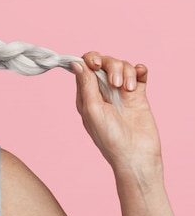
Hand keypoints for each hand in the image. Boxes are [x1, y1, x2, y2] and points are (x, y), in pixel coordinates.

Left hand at [71, 52, 161, 172]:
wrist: (136, 155)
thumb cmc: (110, 137)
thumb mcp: (92, 110)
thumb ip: (86, 85)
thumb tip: (76, 63)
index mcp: (86, 95)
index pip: (84, 68)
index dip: (89, 60)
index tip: (95, 64)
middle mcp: (102, 91)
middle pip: (104, 63)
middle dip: (110, 66)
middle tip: (115, 83)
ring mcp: (121, 92)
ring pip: (122, 66)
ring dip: (126, 72)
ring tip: (127, 89)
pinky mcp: (138, 94)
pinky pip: (139, 73)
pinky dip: (139, 70)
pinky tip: (139, 77)